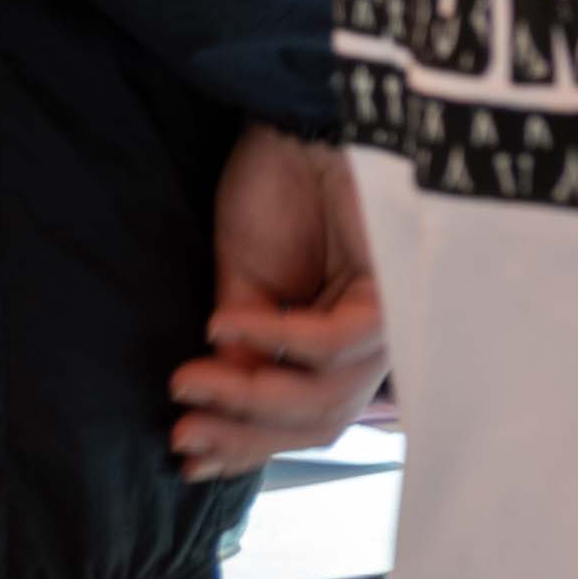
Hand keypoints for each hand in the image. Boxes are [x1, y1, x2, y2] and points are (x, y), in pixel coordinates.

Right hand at [173, 123, 389, 479]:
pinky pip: (337, 341)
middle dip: (245, 435)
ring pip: (328, 393)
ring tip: (187, 379)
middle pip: (320, 420)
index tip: (182, 460)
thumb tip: (215, 424)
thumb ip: (240, 355)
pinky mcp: (397, 285)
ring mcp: (392, 314)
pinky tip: (223, 325)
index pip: (303, 419)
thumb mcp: (242, 287)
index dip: (246, 446)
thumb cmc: (277, 190)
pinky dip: (277, 340)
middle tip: (180, 435)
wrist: (297, 119)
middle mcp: (372, 338)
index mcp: (335, 343)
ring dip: (248, 395)